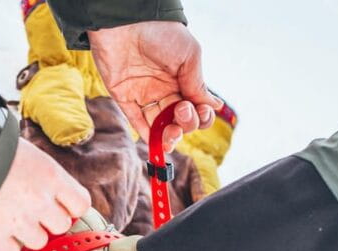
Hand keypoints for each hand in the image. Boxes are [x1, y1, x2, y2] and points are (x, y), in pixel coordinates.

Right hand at [0, 138, 90, 250]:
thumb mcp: (24, 150)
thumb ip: (38, 172)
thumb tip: (42, 182)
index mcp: (50, 176)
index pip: (80, 204)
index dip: (70, 207)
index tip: (62, 208)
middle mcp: (40, 201)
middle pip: (61, 226)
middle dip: (48, 221)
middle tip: (33, 213)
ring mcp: (20, 221)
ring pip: (39, 242)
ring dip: (28, 235)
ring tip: (12, 221)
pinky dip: (5, 245)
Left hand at [88, 21, 222, 151]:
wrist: (127, 21)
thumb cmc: (161, 32)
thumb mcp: (189, 56)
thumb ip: (197, 84)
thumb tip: (214, 106)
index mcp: (182, 80)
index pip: (195, 108)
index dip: (201, 116)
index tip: (201, 110)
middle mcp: (164, 90)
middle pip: (179, 120)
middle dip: (185, 124)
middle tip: (182, 111)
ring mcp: (144, 95)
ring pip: (159, 126)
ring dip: (168, 136)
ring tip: (171, 135)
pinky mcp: (124, 97)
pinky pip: (136, 121)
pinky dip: (148, 135)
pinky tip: (157, 142)